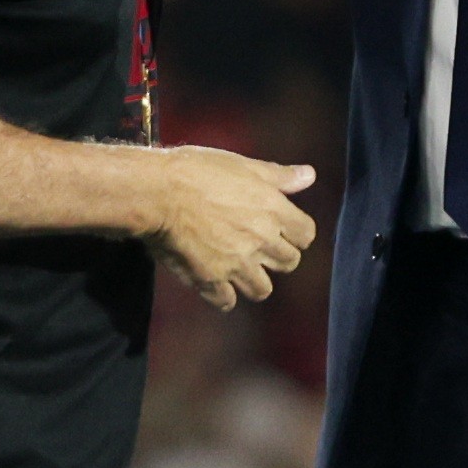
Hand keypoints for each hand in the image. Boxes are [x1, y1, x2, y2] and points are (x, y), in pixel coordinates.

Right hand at [147, 147, 317, 311]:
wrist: (158, 192)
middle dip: (278, 257)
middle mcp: (261, 239)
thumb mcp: (243, 165)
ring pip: (262, 289)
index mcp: (273, 210)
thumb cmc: (198, 170)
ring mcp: (237, 263)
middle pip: (289, 262)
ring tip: (240, 269)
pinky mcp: (211, 279)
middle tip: (259, 248)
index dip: (296, 233)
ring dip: (254, 281)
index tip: (283, 230)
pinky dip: (223, 296)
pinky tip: (216, 284)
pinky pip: (227, 301)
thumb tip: (309, 175)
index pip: (306, 235)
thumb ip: (279, 175)